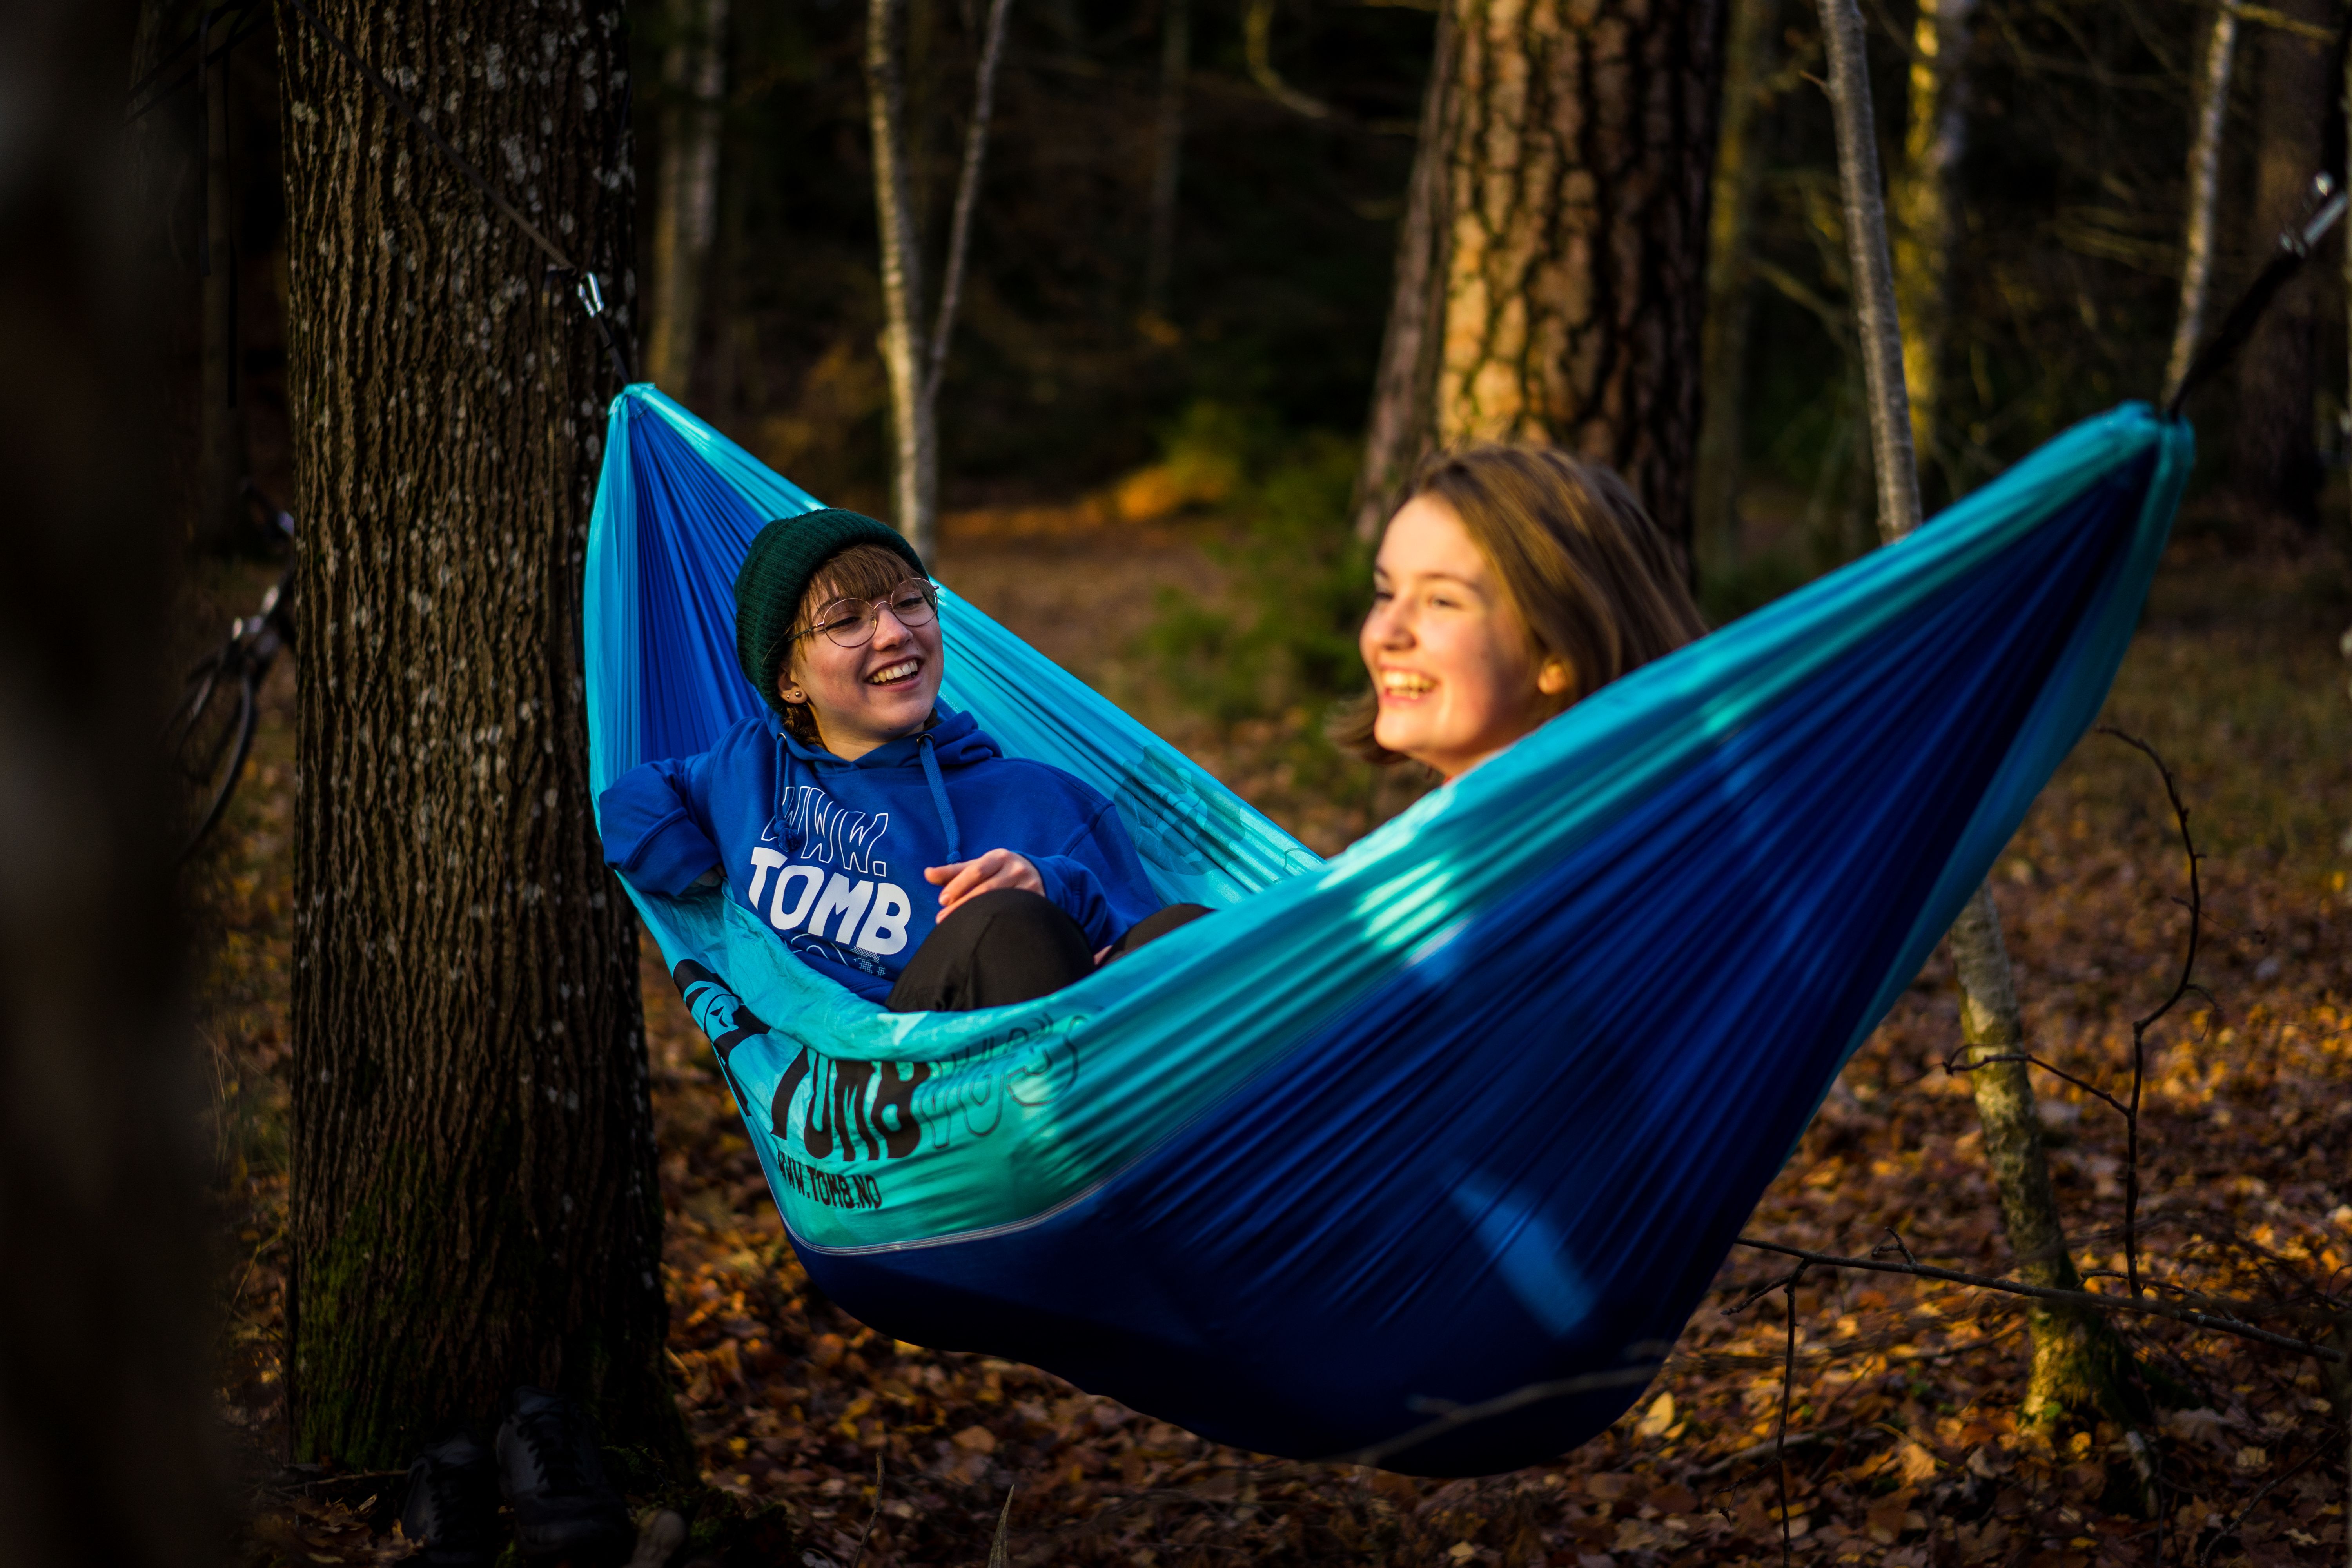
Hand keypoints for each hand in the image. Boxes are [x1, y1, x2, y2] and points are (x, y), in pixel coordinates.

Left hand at [926, 849, 1043, 921]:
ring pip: (1001, 903)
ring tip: (959, 928)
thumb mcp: (978, 866)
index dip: (958, 886)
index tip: (942, 901)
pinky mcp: (1039, 901)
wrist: (1038, 874)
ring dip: (978, 915)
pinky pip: (1015, 914)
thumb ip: (953, 872)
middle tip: (942, 919)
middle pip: (987, 889)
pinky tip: (984, 932)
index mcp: (1000, 857)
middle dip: (962, 904)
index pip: (976, 871)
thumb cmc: (999, 871)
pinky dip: (998, 922)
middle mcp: (1017, 869)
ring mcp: (1030, 886)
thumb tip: (927, 874)